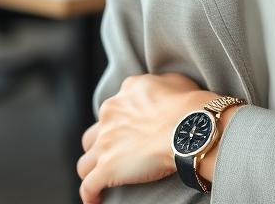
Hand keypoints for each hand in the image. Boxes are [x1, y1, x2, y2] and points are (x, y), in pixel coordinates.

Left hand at [76, 71, 206, 203]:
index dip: (121, 122)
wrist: (188, 127)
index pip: (115, 109)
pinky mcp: (106, 168)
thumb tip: (161, 91)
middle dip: (101, 145)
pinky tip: (96, 200)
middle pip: (94, 135)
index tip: (130, 133)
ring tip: (102, 180)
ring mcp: (106, 142)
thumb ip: (160, 84)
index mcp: (126, 92)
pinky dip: (90, 195)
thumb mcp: (175, 81)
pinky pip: (88, 187)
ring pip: (86, 162)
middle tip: (117, 155)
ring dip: (92, 171)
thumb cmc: (188, 105)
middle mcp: (111, 113)